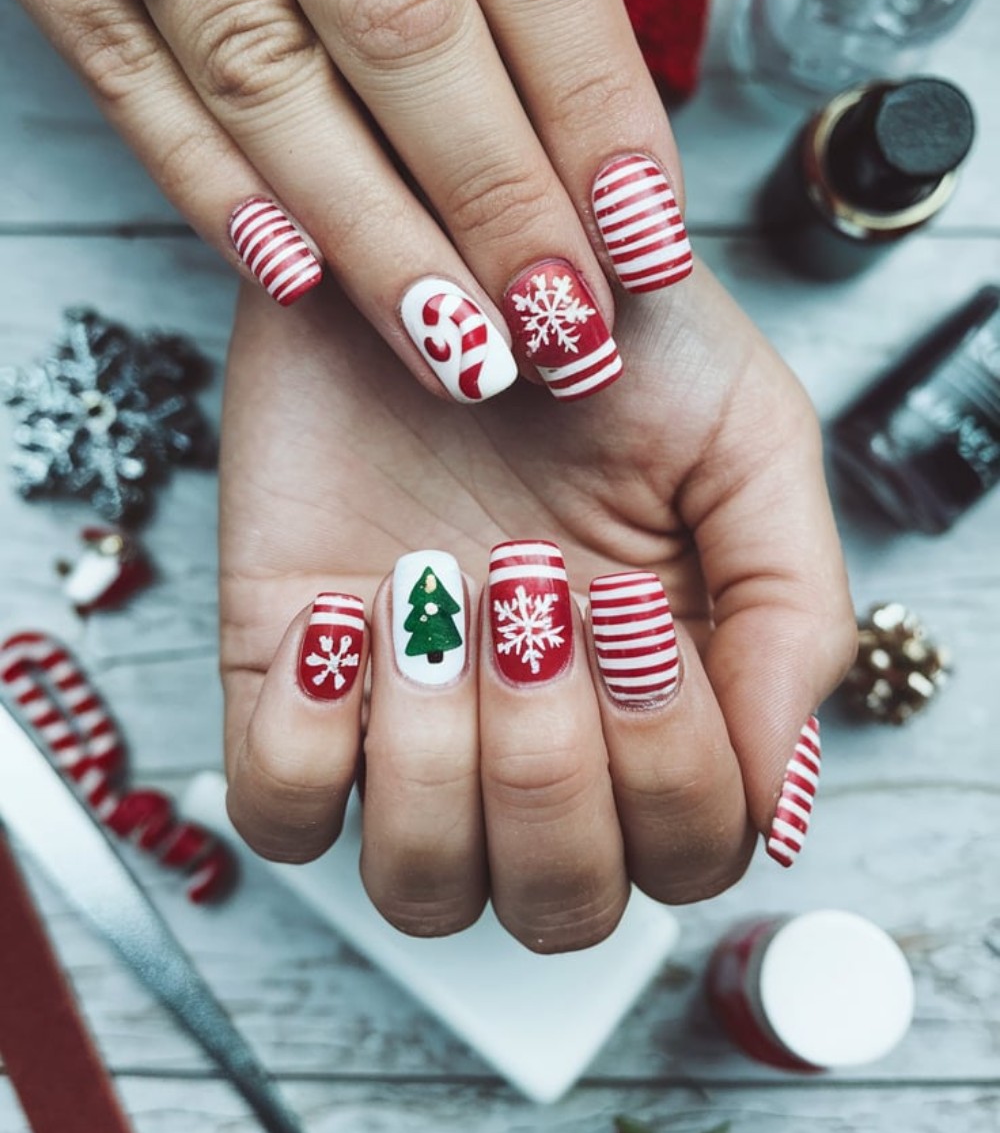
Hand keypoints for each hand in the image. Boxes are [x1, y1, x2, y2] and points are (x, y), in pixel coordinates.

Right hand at [0, 0, 687, 400]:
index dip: (594, 101)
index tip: (646, 233)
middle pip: (400, 19)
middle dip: (498, 199)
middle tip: (565, 328)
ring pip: (261, 65)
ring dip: (371, 231)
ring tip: (457, 347)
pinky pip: (118, 63)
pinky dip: (209, 181)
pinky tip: (298, 276)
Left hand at [220, 270, 855, 949]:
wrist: (434, 227)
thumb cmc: (601, 327)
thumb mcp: (744, 436)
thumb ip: (790, 612)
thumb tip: (783, 798)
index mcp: (662, 697)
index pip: (690, 855)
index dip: (668, 770)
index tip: (624, 602)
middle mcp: (540, 733)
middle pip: (561, 904)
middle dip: (550, 770)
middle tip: (530, 590)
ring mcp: (409, 720)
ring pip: (425, 889)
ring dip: (436, 761)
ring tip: (430, 592)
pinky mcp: (286, 683)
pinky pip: (283, 819)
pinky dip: (309, 747)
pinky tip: (343, 615)